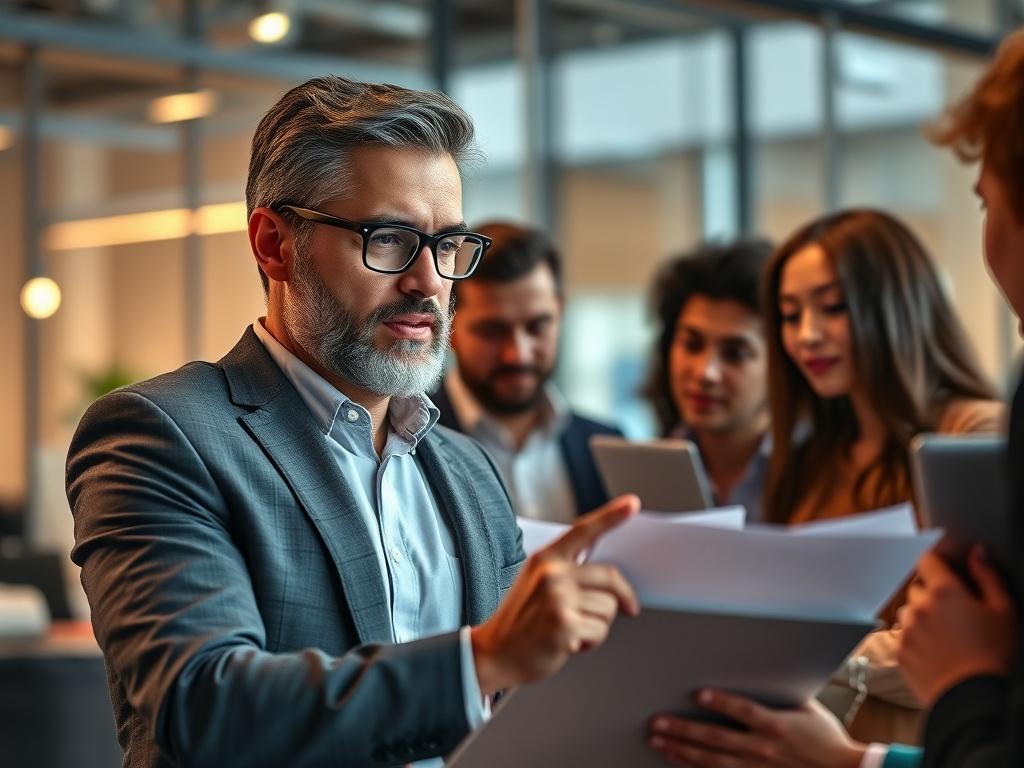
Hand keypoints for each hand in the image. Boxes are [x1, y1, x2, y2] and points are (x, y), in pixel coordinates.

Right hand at [471, 495, 639, 695]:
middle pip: (610, 577)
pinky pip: (600, 631)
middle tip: (628, 608)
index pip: (583, 530)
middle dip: (622, 598)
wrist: (494, 654)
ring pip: (609, 608)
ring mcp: (557, 598)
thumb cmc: (520, 622)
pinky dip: (590, 642)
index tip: (632, 504)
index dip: (611, 516)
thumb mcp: (537, 583)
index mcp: (545, 558)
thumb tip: (609, 576)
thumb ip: (567, 571)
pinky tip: (568, 643)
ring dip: (598, 625)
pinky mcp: (564, 624)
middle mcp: (551, 573)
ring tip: (573, 630)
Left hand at [648, 690, 866, 767]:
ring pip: (711, 760)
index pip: (743, 711)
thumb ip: (780, 693)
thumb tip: (757, 670)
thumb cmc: (826, 739)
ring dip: (681, 750)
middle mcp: (763, 748)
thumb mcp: (808, 709)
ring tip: (658, 741)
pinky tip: (677, 761)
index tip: (696, 694)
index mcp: (777, 726)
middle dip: (683, 729)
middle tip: (657, 722)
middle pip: (716, 738)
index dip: (720, 702)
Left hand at [898, 546, 1016, 705]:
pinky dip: (917, 639)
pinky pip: (904, 635)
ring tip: (947, 635)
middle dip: (932, 594)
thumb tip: (976, 552)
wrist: (974, 698)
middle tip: (955, 613)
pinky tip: (938, 651)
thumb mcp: (1003, 611)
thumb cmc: (994, 655)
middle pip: (918, 587)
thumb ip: (987, 576)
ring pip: (909, 611)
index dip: (937, 564)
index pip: (927, 559)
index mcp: (944, 591)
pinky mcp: (900, 650)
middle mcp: (919, 606)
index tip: (946, 573)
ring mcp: (906, 629)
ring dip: (922, 616)